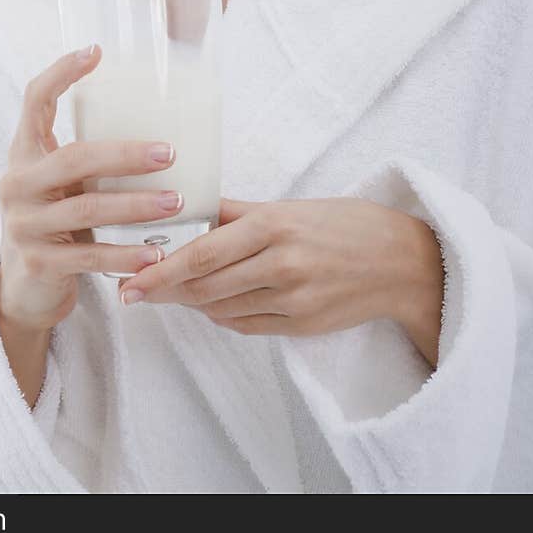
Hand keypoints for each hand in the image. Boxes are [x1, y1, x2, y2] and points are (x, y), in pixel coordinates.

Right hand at [0, 43, 184, 333]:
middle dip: (126, 155)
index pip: (34, 100)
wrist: (24, 290)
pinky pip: (89, 257)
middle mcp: (16, 183)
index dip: (61, 73)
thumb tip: (165, 129)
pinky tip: (157, 255)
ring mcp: (23, 225)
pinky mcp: (38, 263)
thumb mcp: (62, 184)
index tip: (96, 51)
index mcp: (24, 153)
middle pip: (74, 158)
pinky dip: (126, 255)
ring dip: (137, 207)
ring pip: (87, 209)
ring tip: (176, 203)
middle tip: (169, 152)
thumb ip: (89, 161)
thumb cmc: (58, 223)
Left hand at [117, 195, 444, 361]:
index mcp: (274, 225)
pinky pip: (247, 325)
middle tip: (133, 290)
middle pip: (206, 284)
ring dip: (190, 303)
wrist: (403, 261)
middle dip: (165, 290)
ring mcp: (293, 299)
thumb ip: (237, 211)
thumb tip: (188, 207)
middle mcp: (282, 264)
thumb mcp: (290, 207)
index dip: (161, 268)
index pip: (203, 252)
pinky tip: (210, 304)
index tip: (129, 278)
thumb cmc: (345, 224)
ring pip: (222, 308)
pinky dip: (222, 315)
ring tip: (165, 294)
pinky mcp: (303, 325)